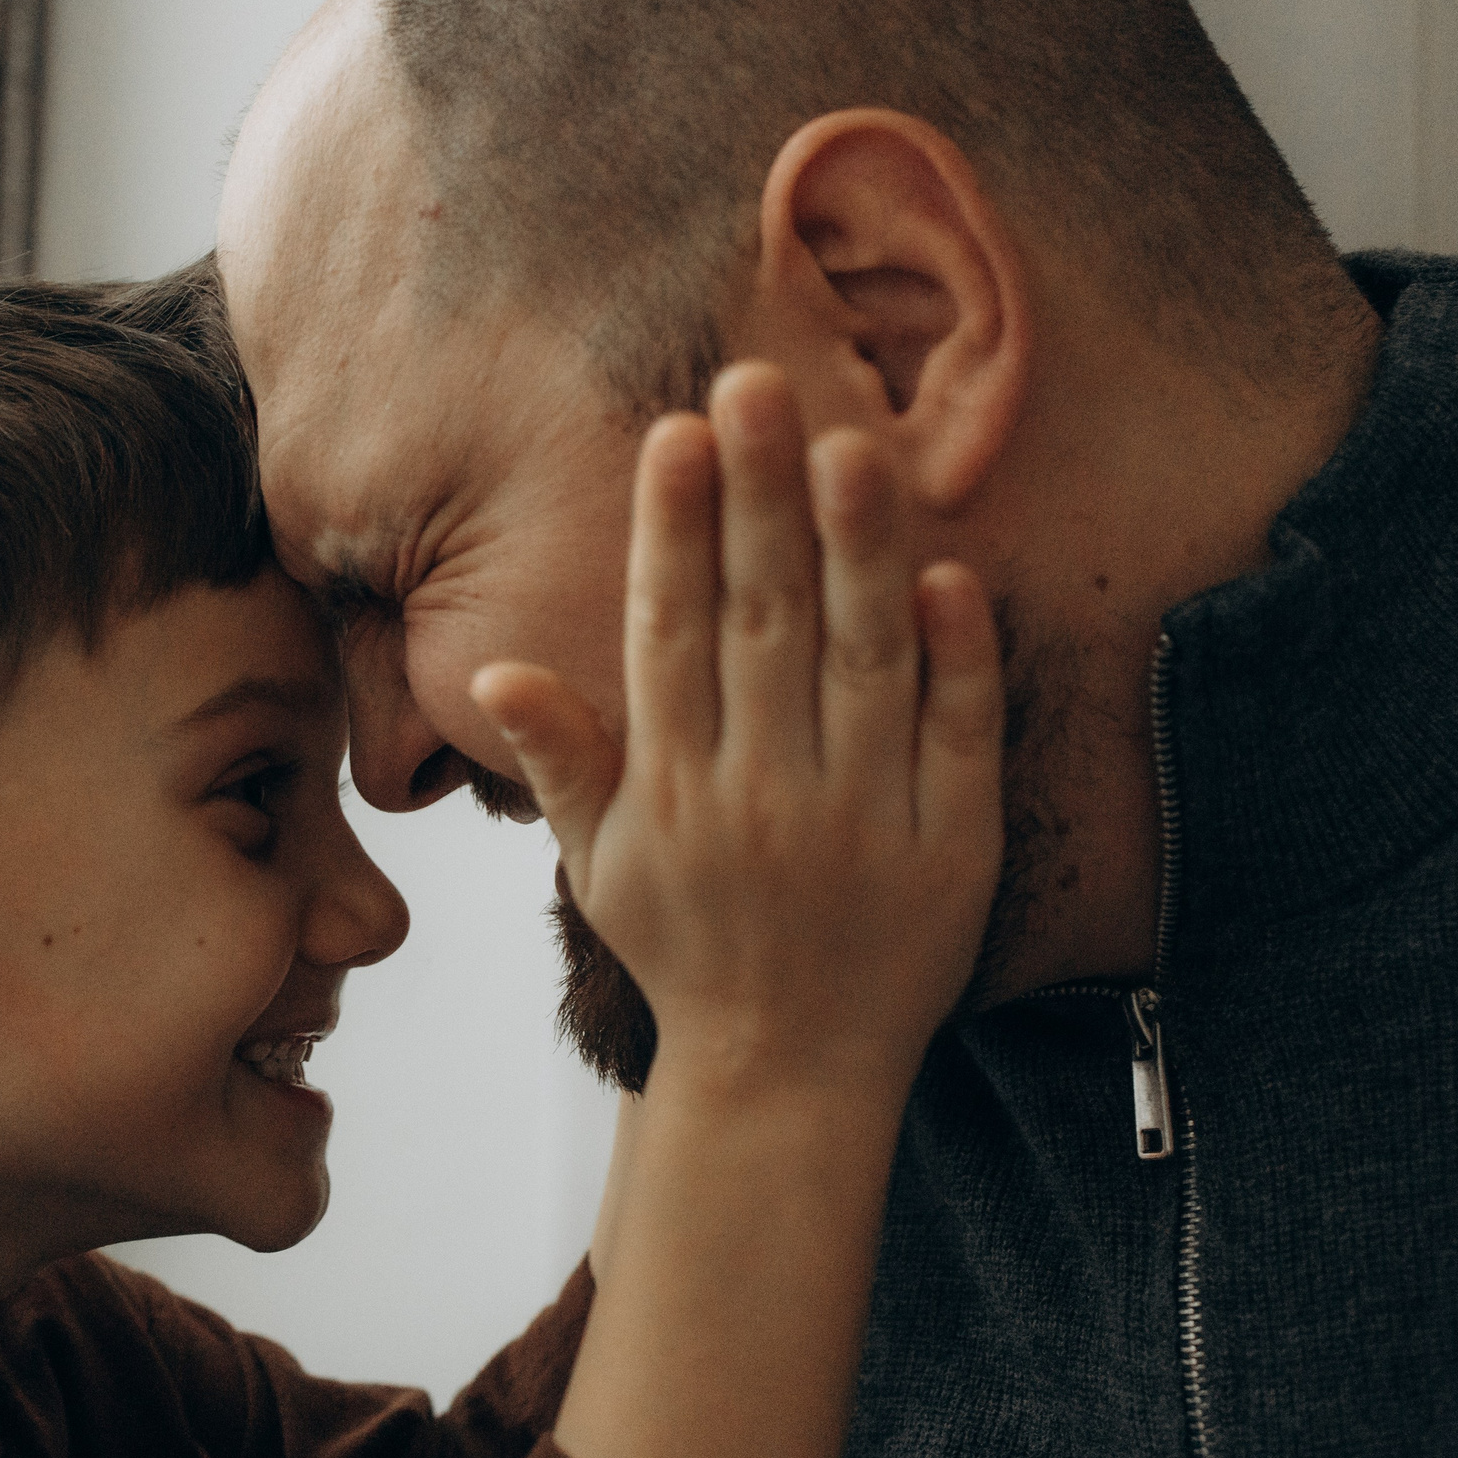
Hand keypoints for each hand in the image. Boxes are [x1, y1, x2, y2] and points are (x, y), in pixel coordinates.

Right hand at [472, 362, 1003, 1106]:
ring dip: (859, 552)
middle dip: (760, 501)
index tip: (675, 434)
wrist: (789, 1072)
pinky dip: (960, 659)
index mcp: (677, 793)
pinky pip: (960, 740)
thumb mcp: (601, 865)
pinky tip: (954, 571)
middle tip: (758, 385)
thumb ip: (561, 763)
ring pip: (865, 664)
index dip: (672, 533)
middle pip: (765, 626)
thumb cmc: (687, 948)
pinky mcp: (954, 851)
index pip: (670, 636)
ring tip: (854, 443)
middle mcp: (766, 799)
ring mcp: (866, 823)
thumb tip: (496, 671)